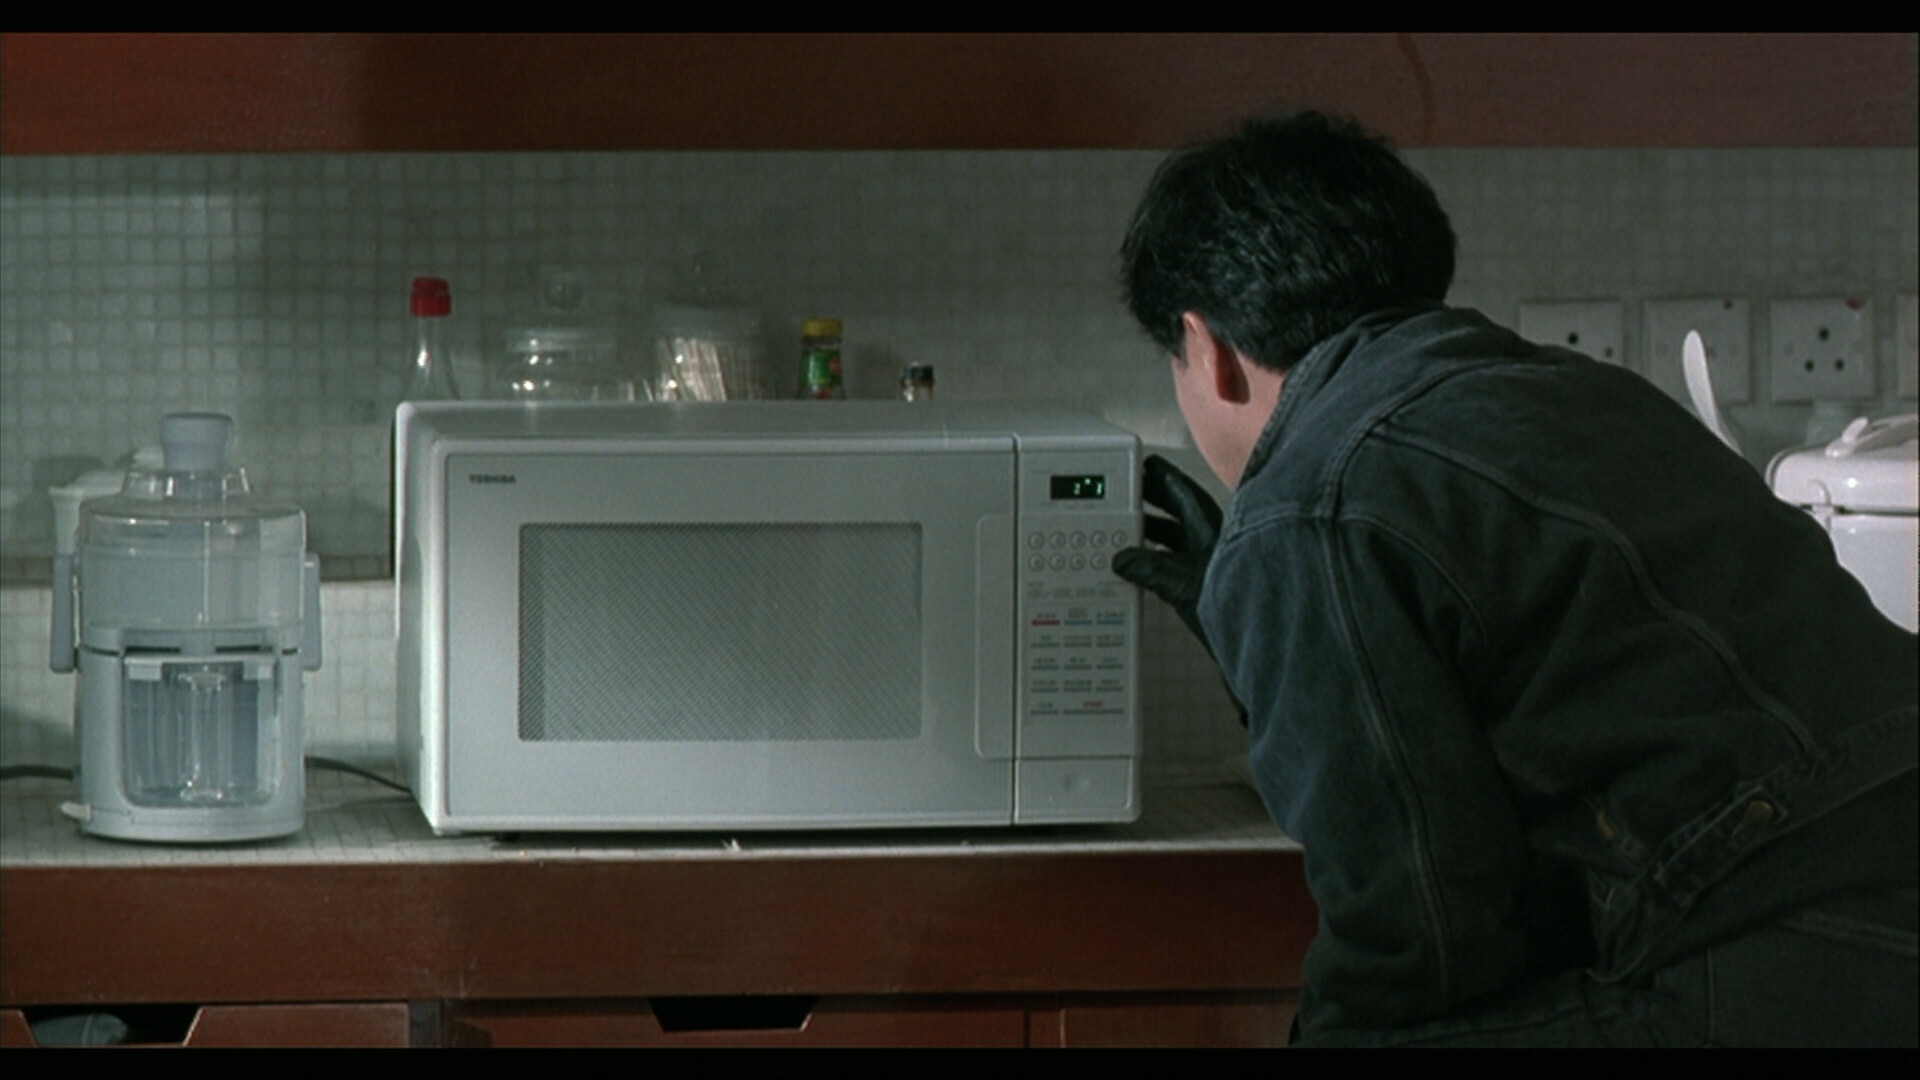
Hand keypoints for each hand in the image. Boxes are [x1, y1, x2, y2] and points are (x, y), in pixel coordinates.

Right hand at [1113, 454, 1222, 648]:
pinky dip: (1159, 560)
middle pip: (1180, 512)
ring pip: (1179, 538)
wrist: (1261, 639)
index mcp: (1212, 529)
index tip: (1146, 465)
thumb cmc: (1240, 607)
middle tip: (1134, 492)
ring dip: (1155, 533)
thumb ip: (1150, 570)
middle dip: (1156, 502)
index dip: (1163, 476)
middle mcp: (1214, 542)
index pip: (1183, 491)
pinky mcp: (1210, 587)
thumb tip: (1125, 560)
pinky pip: (1177, 563)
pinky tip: (1146, 567)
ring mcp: (1213, 564)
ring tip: (1131, 530)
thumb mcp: (1182, 585)